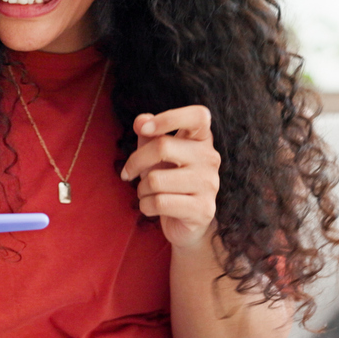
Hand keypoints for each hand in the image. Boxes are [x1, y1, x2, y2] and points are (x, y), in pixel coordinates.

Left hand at [119, 105, 220, 250]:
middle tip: (127, 173)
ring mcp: (209, 184)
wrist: (184, 221)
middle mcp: (210, 158)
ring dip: (141, 188)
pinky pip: (159, 203)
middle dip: (135, 161)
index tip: (143, 128)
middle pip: (162, 146)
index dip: (169, 117)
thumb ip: (149, 133)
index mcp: (202, 139)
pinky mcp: (203, 210)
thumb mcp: (156, 154)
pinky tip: (150, 207)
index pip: (198, 116)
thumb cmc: (169, 180)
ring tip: (146, 193)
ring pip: (156, 179)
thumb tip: (141, 120)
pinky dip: (145, 206)